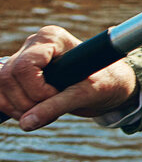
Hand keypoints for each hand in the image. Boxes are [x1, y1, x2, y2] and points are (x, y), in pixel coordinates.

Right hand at [0, 25, 136, 130]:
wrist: (111, 84)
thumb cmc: (107, 81)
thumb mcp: (88, 93)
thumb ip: (57, 106)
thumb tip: (26, 123)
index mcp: (52, 38)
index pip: (25, 67)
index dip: (37, 91)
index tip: (59, 97)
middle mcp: (34, 44)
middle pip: (7, 77)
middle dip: (27, 102)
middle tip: (52, 110)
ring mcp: (22, 58)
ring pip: (0, 86)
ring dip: (18, 108)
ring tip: (45, 113)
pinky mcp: (17, 75)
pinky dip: (11, 108)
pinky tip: (32, 113)